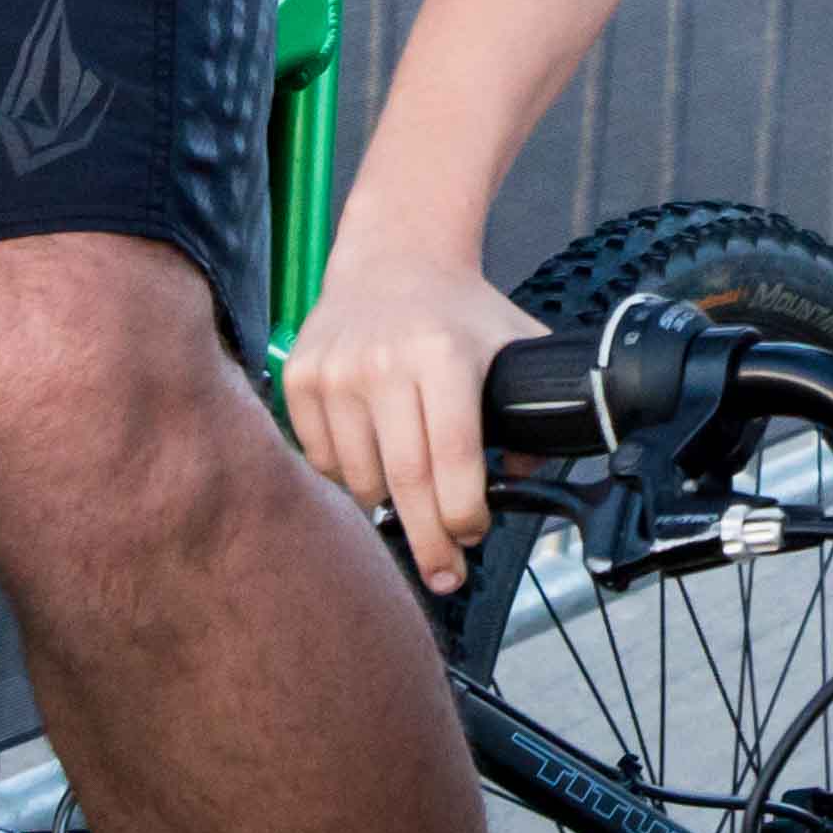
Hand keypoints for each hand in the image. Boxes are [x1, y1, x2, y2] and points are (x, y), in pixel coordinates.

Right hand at [288, 246, 543, 593]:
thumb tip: (525, 476)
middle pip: (405, 482)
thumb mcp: (511, 342)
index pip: (454, 458)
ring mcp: (336, 371)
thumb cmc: (458, 309)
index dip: (464, 512)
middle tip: (444, 576)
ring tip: (409, 500)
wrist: (394, 256)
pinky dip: (346, 475)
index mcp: (443, 354)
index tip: (472, 538)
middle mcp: (384, 362)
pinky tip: (371, 462)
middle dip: (429, 542)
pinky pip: (320, 458)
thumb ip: (531, 404)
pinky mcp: (300, 377)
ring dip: (386, 505)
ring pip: (358, 479)